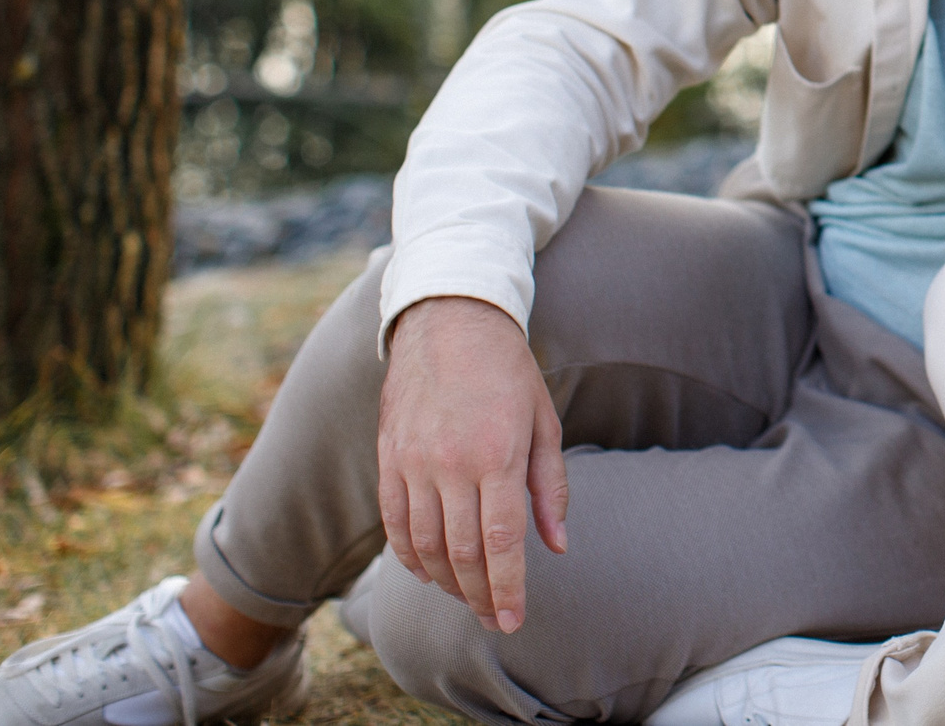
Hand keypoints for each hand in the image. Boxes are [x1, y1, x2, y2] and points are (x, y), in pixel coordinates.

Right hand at [377, 296, 567, 634]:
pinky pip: (395, 523)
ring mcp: (412, 463)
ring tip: (469, 598)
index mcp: (496, 454)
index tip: (514, 621)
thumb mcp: (543, 421)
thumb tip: (556, 545)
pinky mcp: (388, 459)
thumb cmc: (507, 372)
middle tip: (496, 620)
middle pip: (461, 553)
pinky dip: (410, 557)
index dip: (507, 589)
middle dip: (480, 597)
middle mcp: (450, 464)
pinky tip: (429, 572)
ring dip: (446, 583)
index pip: (500, 542)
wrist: (448, 323)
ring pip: (425, 546)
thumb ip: (550, 487)